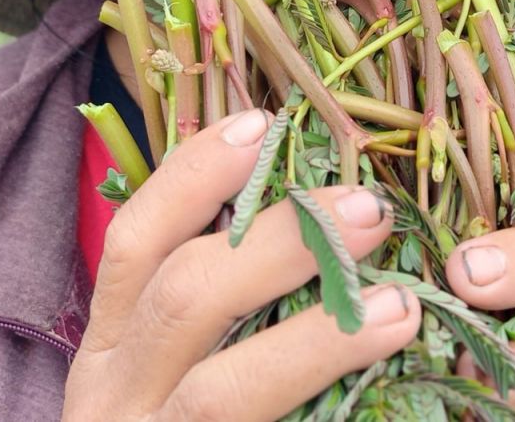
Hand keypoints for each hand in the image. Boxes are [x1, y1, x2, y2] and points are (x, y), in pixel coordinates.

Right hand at [62, 108, 420, 420]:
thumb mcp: (167, 373)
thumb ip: (219, 303)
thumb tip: (313, 212)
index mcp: (109, 351)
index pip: (139, 241)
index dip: (196, 176)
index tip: (265, 123)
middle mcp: (113, 401)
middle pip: (185, 299)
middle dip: (279, 246)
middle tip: (370, 211)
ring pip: (223, 395)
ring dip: (314, 340)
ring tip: (399, 309)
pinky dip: (329, 416)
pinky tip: (404, 404)